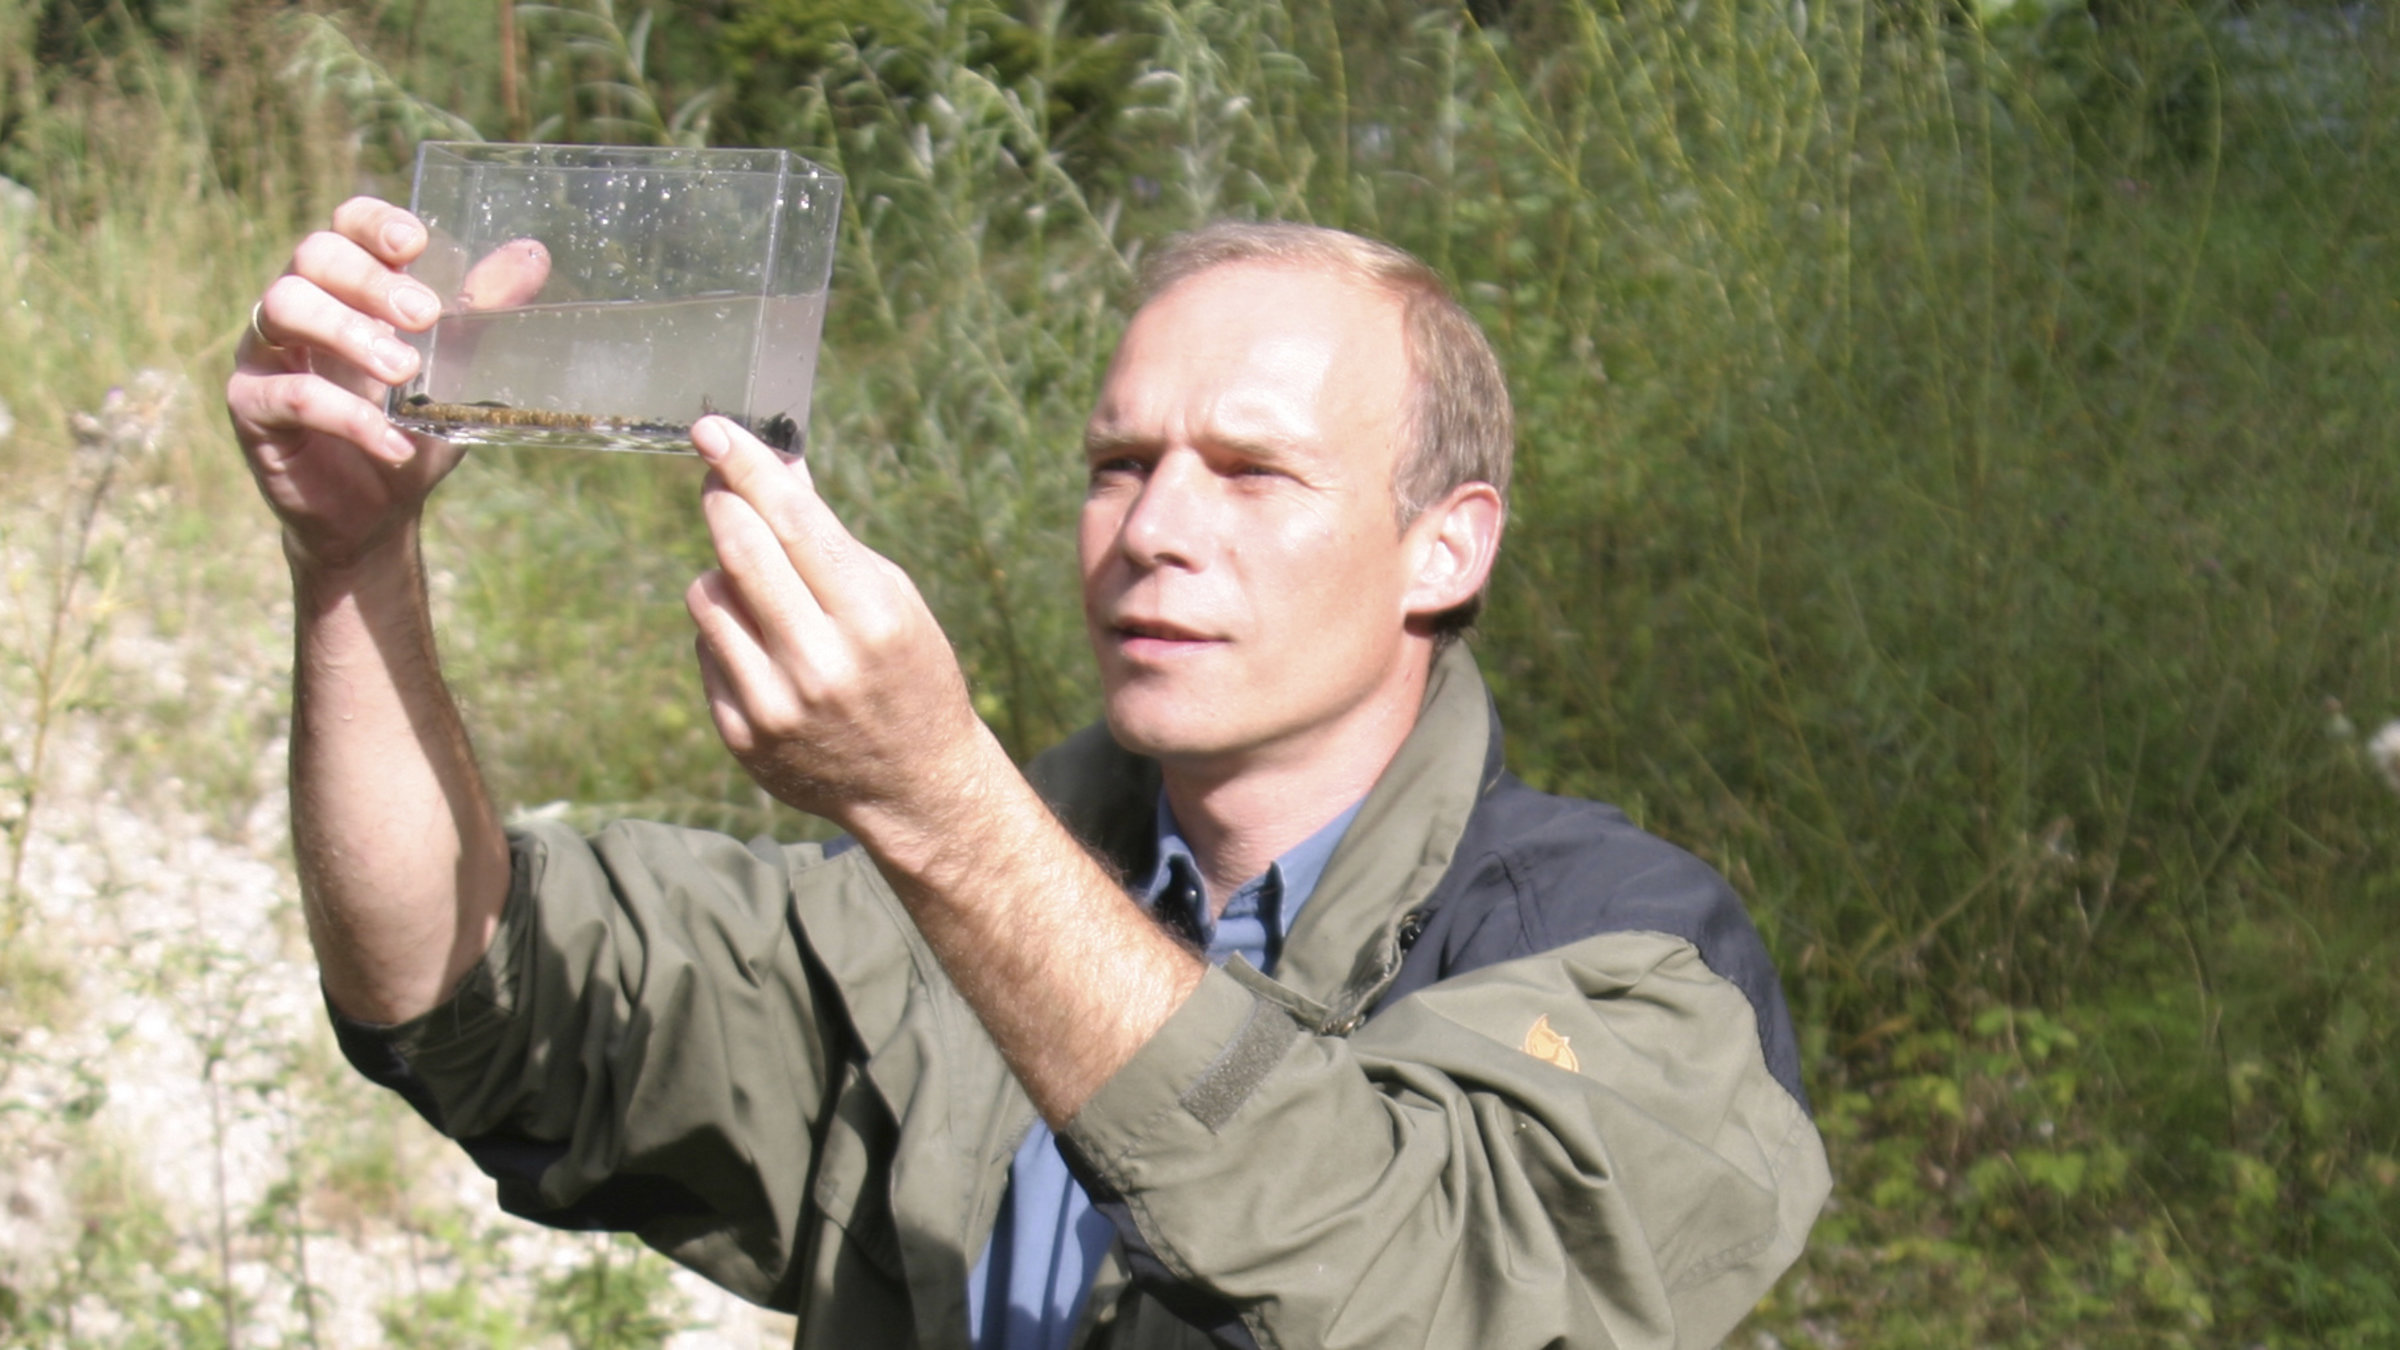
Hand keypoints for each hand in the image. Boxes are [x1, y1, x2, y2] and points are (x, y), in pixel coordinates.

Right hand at [224, 200, 550, 573]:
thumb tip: (531, 254)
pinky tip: (395, 443)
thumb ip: (484, 311)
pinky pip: (288, 395)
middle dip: (370, 279)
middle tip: (424, 316)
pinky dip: (348, 417)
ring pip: (284, 307)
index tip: (414, 244)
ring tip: (405, 373)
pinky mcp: (251, 407)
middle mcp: (298, 307)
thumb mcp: (459, 367)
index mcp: (346, 286)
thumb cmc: (413, 423)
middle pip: (312, 256)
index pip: (344, 225)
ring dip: (349, 333)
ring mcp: (266, 353)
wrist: (380, 510)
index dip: (372, 223)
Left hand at [683, 417, 996, 848]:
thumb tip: (777, 468)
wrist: (913, 784)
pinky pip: (705, 649)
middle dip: (722, 500)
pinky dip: (725, 630)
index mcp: (870, 619)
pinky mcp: (741, 734)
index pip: (792, 521)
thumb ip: (827, 538)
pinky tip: (763, 644)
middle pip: (739, 550)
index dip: (748, 467)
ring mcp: (773, 704)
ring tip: (761, 585)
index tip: (713, 430)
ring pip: (707, 597)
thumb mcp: (892, 597)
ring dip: (723, 572)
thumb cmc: (907, 672)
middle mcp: (818, 663)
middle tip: (719, 481)